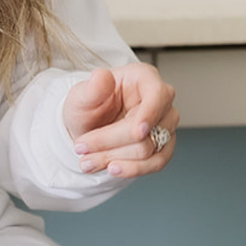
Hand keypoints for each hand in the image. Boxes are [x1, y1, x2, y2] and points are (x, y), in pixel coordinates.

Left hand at [63, 62, 178, 177]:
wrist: (88, 128)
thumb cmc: (89, 107)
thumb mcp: (81, 96)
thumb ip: (92, 88)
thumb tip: (102, 76)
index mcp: (144, 78)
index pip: (158, 94)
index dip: (149, 114)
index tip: (137, 132)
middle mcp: (160, 100)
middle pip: (148, 128)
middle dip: (111, 142)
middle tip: (81, 147)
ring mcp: (165, 124)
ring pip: (150, 149)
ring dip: (115, 158)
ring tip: (89, 160)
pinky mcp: (164, 146)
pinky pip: (157, 163)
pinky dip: (132, 169)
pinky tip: (112, 168)